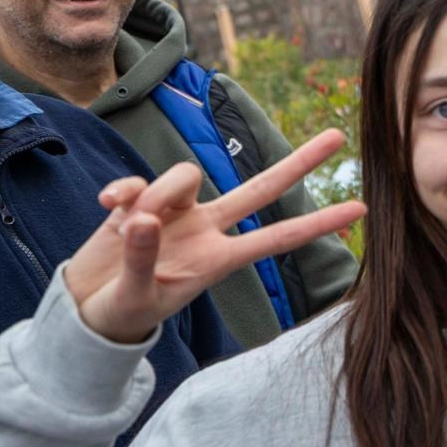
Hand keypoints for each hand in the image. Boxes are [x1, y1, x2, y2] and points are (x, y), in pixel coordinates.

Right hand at [66, 130, 365, 343]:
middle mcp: (206, 227)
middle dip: (299, 163)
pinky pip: (139, 181)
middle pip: (262, 188)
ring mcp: (176, 210)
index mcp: (218, 259)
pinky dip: (123, 191)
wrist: (85, 308)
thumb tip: (144, 217)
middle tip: (339, 136)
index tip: (361, 209)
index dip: (317, 225)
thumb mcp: (137, 295)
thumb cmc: (123, 310)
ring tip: (127, 228)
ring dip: (156, 195)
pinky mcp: (141, 199)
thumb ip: (142, 259)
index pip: (277, 238)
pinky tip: (107, 207)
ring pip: (185, 176)